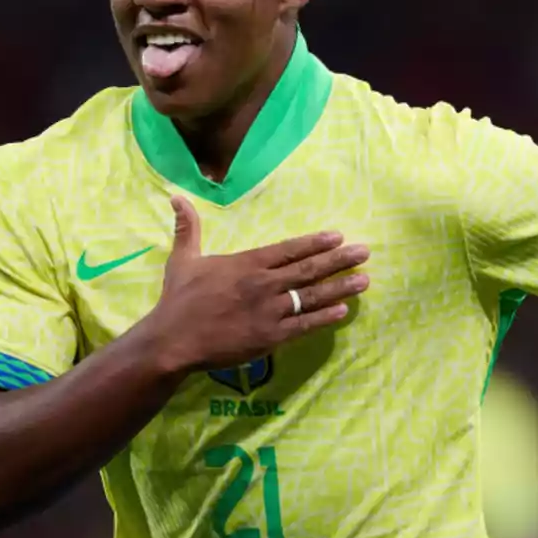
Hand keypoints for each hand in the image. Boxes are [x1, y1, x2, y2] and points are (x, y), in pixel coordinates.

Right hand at [147, 194, 369, 373]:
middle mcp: (263, 284)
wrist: (172, 340)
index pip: (288, 249)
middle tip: (365, 252)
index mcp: (247, 264)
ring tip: (364, 280)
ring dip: (340, 287)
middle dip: (339, 260)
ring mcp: (269, 311)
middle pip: (308, 269)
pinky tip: (344, 311)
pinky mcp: (269, 337)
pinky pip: (303, 326)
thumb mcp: (183, 259)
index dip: (315, 242)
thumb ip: (188, 228)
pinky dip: (324, 318)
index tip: (339, 236)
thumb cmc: (178, 300)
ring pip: (311, 296)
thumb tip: (176, 197)